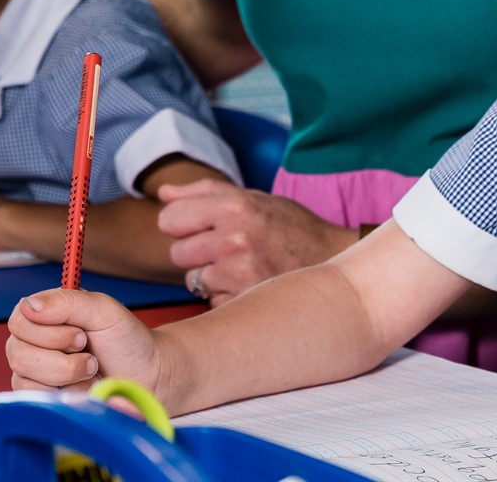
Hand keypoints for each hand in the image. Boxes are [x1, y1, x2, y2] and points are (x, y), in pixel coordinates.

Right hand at [7, 288, 165, 396]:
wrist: (146, 374)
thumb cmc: (126, 340)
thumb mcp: (103, 310)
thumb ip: (68, 302)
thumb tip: (29, 306)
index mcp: (43, 315)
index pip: (19, 322)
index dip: (50, 332)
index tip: (81, 334)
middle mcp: (32, 342)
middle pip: (18, 353)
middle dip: (63, 357)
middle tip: (90, 352)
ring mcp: (33, 372)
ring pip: (26, 378)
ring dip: (68, 375)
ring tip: (91, 368)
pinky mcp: (40, 397)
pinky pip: (36, 398)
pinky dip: (67, 393)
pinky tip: (84, 386)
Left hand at [156, 180, 356, 306]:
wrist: (335, 261)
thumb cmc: (292, 228)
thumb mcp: (255, 198)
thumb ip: (204, 192)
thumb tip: (161, 193)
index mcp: (235, 206)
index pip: (169, 218)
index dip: (182, 224)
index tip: (201, 228)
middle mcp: (235, 239)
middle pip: (177, 253)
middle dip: (196, 253)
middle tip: (228, 250)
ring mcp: (240, 274)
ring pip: (193, 281)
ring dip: (211, 278)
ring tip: (242, 269)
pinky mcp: (244, 302)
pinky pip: (212, 303)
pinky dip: (226, 298)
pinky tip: (250, 287)